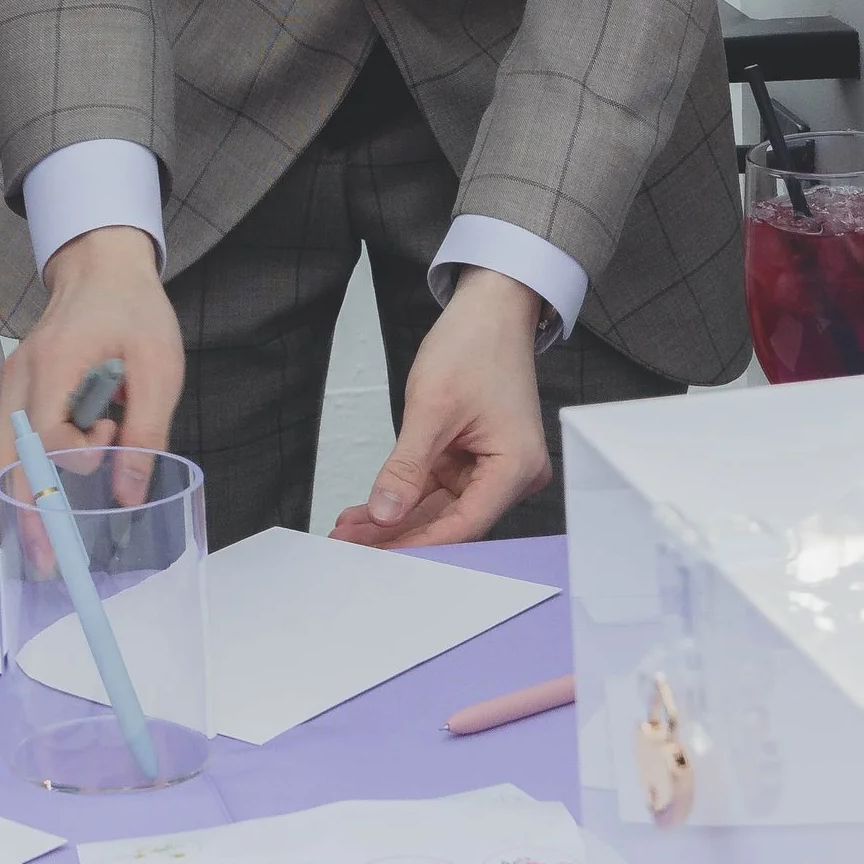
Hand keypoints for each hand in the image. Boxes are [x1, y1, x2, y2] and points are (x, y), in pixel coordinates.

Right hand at [0, 226, 182, 541]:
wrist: (101, 270)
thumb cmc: (132, 312)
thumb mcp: (158, 366)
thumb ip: (145, 431)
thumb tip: (128, 494)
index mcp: (55, 361)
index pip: (47, 430)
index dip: (74, 456)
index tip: (107, 449)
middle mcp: (18, 376)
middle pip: (2, 453)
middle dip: (20, 510)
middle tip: (44, 558)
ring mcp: (7, 384)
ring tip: (15, 549)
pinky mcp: (10, 393)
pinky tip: (5, 513)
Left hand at [332, 270, 550, 549]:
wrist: (489, 307)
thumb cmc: (475, 344)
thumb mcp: (431, 406)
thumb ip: (406, 467)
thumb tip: (384, 514)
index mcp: (515, 467)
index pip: (463, 524)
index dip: (417, 544)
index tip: (375, 556)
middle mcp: (510, 475)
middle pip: (450, 521)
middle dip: (398, 534)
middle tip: (348, 547)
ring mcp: (491, 467)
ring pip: (438, 507)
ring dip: (394, 518)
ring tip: (349, 532)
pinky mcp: (474, 458)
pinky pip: (436, 486)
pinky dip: (403, 495)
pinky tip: (367, 511)